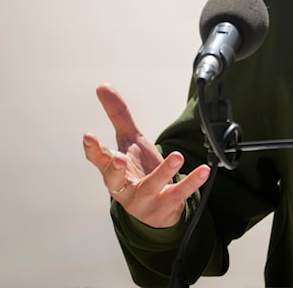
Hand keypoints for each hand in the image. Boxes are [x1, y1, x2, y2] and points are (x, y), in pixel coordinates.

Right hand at [82, 83, 210, 228]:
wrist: (155, 206)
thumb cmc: (137, 171)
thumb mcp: (129, 141)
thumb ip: (118, 115)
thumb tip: (103, 86)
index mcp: (113, 170)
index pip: (99, 160)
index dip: (92, 149)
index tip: (88, 136)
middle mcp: (124, 187)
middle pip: (114, 179)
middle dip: (114, 169)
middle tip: (118, 158)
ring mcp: (144, 198)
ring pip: (150, 186)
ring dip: (163, 172)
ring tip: (176, 156)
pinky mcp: (165, 206)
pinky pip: (179, 194)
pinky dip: (191, 183)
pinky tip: (203, 171)